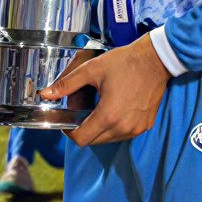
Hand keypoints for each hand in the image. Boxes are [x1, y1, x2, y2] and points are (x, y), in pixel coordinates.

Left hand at [44, 34, 171, 146]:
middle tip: (82, 110)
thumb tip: (45, 94)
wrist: (156, 60)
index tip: (67, 121)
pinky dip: (113, 127)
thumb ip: (67, 84)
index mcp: (108, 115)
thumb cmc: (125, 63)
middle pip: (93, 141)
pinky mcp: (145, 126)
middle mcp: (123, 127)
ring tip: (98, 107)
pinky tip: (113, 109)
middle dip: (83, 129)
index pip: (81, 139)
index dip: (69, 132)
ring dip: (98, 129)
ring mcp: (136, 129)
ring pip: (108, 139)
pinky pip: (122, 134)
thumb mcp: (91, 70)